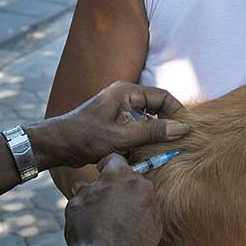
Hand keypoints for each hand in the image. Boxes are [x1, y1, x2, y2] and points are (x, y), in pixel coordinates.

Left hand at [32, 81, 188, 169]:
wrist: (57, 145)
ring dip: (154, 134)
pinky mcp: (114, 122)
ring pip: (146, 119)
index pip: (162, 96)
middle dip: (166, 124)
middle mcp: (124, 96)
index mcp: (126, 92)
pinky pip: (136, 127)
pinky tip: (144, 154)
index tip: (187, 130)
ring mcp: (118, 109)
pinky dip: (142, 139)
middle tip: (178, 142)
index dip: (177, 112)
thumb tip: (182, 128)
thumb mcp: (123, 136)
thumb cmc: (86, 137)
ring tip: (162, 151)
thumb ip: (153, 132)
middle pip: (156, 107)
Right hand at [65, 155, 161, 245]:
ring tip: (114, 220)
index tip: (100, 174)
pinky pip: (146, 214)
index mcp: (120, 175)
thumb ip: (85, 189)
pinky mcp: (158, 224)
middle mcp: (141, 185)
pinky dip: (137, 219)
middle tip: (105, 201)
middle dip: (118, 185)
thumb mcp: (76, 204)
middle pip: (130, 177)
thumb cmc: (88, 231)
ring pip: (139, 196)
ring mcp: (153, 205)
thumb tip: (87, 188)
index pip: (115, 158)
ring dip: (129, 202)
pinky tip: (124, 232)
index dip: (104, 166)